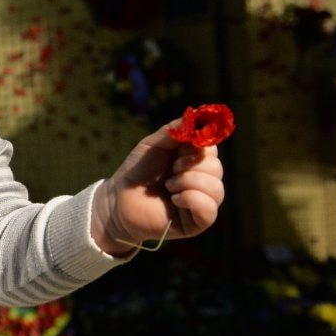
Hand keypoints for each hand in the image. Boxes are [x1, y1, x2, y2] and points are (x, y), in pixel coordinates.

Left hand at [91, 119, 224, 255]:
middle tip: (169, 171)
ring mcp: (203, 201)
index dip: (195, 145)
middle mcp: (204, 179)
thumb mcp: (154, 143)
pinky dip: (190, 199)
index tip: (176, 148)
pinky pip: (209, 208)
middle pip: (215, 167)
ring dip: (186, 182)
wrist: (120, 198)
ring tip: (168, 186)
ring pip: (215, 187)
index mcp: (195, 159)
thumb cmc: (138, 170)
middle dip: (187, 166)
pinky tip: (175, 200)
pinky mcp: (198, 221)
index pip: (211, 147)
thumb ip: (175, 130)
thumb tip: (196, 114)